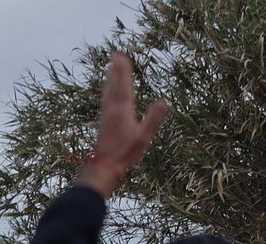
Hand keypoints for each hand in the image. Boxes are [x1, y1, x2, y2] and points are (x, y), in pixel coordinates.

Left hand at [77, 52, 167, 197]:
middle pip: (113, 85)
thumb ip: (153, 118)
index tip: (121, 56)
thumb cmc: (125, 153)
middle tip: (114, 55)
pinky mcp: (102, 123)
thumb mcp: (143, 136)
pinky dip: (107, 91)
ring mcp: (105, 116)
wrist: (103, 167)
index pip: (124, 85)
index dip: (123, 71)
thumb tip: (164, 101)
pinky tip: (107, 93)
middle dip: (115, 70)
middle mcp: (112, 109)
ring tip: (110, 69)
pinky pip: (105, 100)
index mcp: (123, 110)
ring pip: (107, 92)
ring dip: (109, 79)